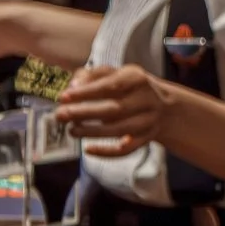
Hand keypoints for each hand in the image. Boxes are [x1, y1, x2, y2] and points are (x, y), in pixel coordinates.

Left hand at [55, 64, 177, 156]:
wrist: (163, 105)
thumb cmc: (129, 86)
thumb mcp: (115, 73)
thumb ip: (92, 75)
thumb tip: (73, 86)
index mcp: (137, 79)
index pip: (112, 85)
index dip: (87, 92)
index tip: (64, 97)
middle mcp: (147, 99)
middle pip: (116, 109)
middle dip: (85, 113)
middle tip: (60, 115)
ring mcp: (149, 121)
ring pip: (119, 130)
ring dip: (92, 132)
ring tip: (71, 130)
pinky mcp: (147, 138)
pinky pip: (127, 150)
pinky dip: (107, 152)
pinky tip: (88, 150)